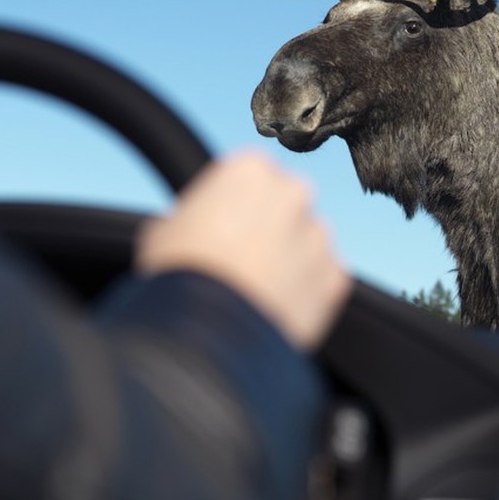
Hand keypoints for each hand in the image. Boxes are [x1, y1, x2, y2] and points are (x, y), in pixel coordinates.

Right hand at [135, 151, 350, 351]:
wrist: (209, 330)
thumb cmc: (180, 274)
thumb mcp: (163, 230)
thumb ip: (189, 216)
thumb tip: (188, 228)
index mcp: (250, 169)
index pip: (249, 177)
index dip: (232, 205)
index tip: (221, 228)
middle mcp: (294, 192)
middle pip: (284, 205)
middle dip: (268, 228)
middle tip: (240, 261)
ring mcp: (319, 235)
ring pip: (306, 243)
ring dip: (289, 259)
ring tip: (256, 290)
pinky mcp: (335, 276)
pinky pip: (322, 280)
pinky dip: (306, 293)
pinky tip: (276, 307)